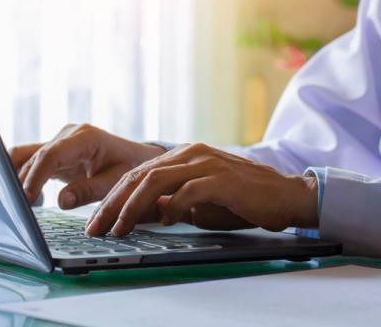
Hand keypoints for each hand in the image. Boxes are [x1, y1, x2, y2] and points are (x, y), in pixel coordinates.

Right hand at [9, 124, 165, 209]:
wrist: (136, 158)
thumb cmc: (130, 167)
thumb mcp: (115, 181)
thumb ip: (89, 191)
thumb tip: (62, 201)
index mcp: (85, 138)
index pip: (51, 154)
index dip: (35, 177)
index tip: (26, 199)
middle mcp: (67, 135)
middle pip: (33, 155)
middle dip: (20, 180)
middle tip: (13, 207)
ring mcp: (58, 141)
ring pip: (25, 156)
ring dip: (15, 178)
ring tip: (13, 204)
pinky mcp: (54, 152)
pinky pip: (30, 161)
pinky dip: (21, 177)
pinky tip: (22, 198)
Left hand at [84, 143, 318, 236]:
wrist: (284, 195)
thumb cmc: (242, 200)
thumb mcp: (199, 204)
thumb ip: (170, 204)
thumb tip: (138, 217)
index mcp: (183, 156)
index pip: (137, 174)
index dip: (112, 198)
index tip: (97, 222)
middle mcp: (191, 153)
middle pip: (139, 175)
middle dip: (113, 203)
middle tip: (96, 228)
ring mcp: (207, 163)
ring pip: (157, 180)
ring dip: (133, 206)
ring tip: (120, 228)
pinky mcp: (223, 178)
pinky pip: (188, 190)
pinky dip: (172, 206)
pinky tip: (165, 221)